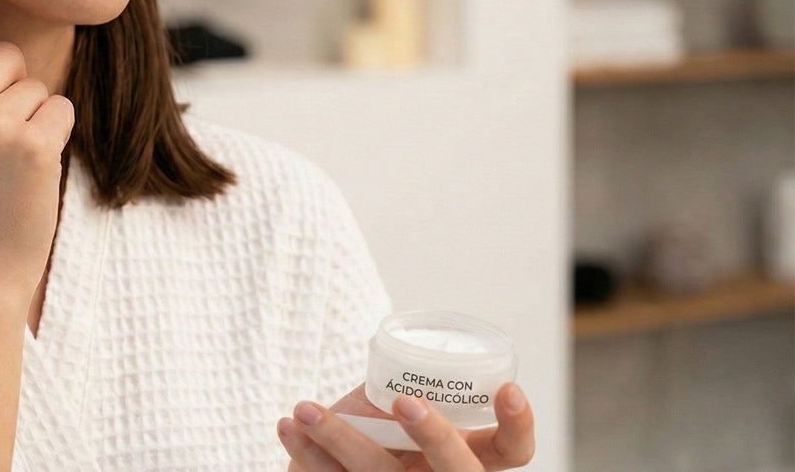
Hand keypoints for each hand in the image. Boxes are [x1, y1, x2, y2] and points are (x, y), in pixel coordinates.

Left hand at [276, 383, 534, 471]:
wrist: (332, 465)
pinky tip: (288, 426)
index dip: (518, 424)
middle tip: (403, 400)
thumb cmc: (374, 429)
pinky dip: (303, 452)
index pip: (512, 451)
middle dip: (435, 436)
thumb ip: (408, 381)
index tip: (506, 388)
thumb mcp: (401, 407)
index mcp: (466, 457)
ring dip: (337, 438)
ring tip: (303, 409)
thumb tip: (407, 347)